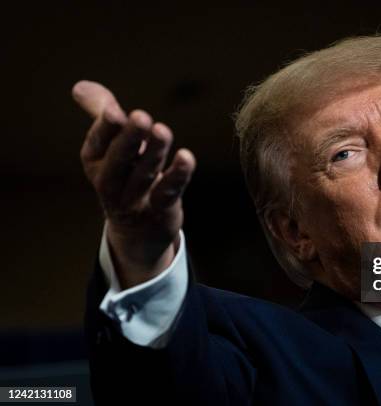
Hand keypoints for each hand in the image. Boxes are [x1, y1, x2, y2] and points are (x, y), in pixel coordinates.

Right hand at [73, 80, 195, 288]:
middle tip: (141, 117)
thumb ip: (101, 114)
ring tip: (162, 131)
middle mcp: (111, 183)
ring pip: (144, 175)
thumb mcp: (111, 146)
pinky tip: (186, 157)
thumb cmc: (126, 175)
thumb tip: (80, 87)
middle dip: (129, 139)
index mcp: (96, 162)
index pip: (98, 143)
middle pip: (119, 161)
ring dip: (154, 152)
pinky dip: (177, 176)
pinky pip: (168, 193)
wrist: (138, 229)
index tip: (113, 110)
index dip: (106, 128)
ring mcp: (135, 200)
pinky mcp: (160, 210)